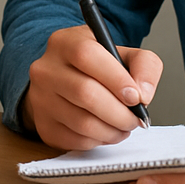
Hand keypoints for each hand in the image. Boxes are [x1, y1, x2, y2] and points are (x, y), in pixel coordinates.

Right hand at [23, 25, 162, 149]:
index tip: (137, 97)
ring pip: (82, 122)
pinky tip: (107, 131)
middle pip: (85, 93)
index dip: (115, 78)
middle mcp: (46, 69)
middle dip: (119, 112)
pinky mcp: (43, 125)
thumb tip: (144, 94)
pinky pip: (76, 140)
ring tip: (124, 126)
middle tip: (136, 119)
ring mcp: (40, 99)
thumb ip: (144, 64)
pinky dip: (99, 140)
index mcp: (65, 43)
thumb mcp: (122, 53)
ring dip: (112, 130)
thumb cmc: (98, 67)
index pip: (87, 55)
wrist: (65, 81)